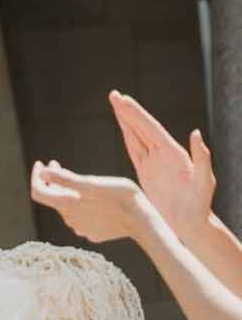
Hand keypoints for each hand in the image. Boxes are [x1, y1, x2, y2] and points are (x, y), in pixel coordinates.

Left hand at [30, 159, 156, 245]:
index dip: (36, 176)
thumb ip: (64, 179)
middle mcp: (69, 219)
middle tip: (56, 163)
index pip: (37, 192)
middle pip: (53, 197)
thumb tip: (43, 172)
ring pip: (67, 206)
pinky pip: (80, 216)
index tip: (40, 163)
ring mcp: (80, 228)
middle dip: (52, 180)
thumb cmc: (120, 197)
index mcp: (66, 205)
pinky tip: (93, 197)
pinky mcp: (92, 232)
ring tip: (77, 179)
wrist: (143, 220)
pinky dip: (81, 204)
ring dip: (67, 192)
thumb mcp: (92, 183)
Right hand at [110, 90, 215, 240]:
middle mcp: (164, 154)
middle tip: (113, 94)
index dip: (136, 114)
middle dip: (128, 111)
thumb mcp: (205, 183)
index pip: (151, 129)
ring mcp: (155, 162)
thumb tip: (196, 133)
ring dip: (126, 120)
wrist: (191, 224)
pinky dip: (127, 137)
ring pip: (136, 136)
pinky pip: (134, 150)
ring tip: (116, 105)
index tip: (123, 100)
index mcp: (174, 153)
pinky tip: (123, 128)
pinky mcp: (147, 171)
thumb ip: (202, 158)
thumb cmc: (200, 206)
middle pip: (141, 127)